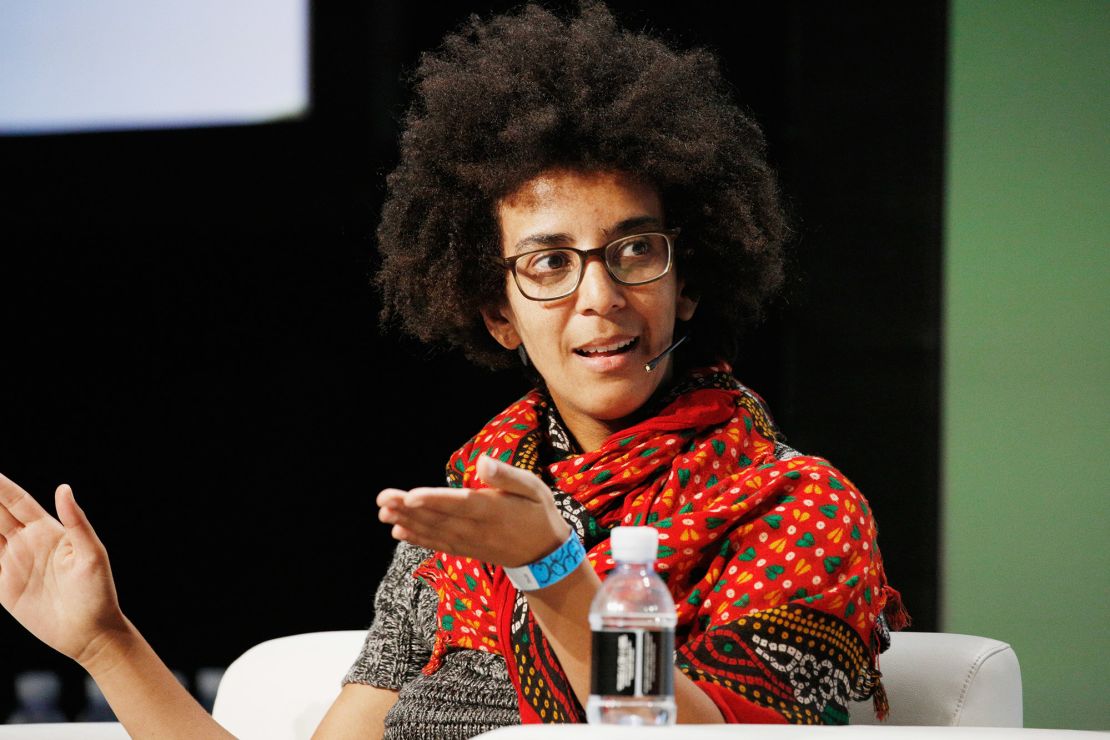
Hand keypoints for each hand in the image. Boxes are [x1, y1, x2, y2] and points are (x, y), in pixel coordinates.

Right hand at [0, 475, 126, 665]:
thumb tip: (63, 488)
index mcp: (48, 531)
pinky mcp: (4, 586)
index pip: (16, 502)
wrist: (90, 631)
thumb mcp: (92, 554)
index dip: (0, 487)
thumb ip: (76, 522)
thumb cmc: (98, 591)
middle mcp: (27, 543)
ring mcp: (13, 564)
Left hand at [376, 456, 568, 566]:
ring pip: (434, 532)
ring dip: (407, 522)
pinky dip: (418, 539)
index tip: (410, 495)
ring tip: (384, 512)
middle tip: (383, 499)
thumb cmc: (538, 513)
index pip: (460, 504)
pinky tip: (399, 531)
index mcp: (493, 510)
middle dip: (408, 509)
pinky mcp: (466, 550)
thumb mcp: (534, 489)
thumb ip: (507, 476)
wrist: (545, 556)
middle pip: (439, 518)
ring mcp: (470, 542)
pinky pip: (438, 544)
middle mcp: (477, 529)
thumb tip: (483, 462)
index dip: (434, 500)